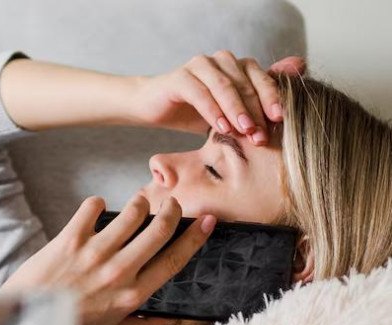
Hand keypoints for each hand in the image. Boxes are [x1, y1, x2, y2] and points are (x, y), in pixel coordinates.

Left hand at [0, 195, 214, 324]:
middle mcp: (118, 272)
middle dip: (171, 210)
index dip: (195, 237)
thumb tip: (174, 321)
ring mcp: (94, 254)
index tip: (207, 221)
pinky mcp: (69, 240)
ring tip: (138, 205)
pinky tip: (96, 211)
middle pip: (159, 229)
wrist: (25, 318)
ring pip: (131, 213)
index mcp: (133, 295)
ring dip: (139, 204)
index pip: (175, 260)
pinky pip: (93, 208)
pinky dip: (97, 204)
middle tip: (171, 204)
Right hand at [132, 50, 305, 144]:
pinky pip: (200, 92)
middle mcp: (220, 60)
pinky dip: (212, 110)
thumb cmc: (192, 111)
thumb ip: (256, 100)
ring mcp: (200, 65)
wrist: (152, 108)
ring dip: (236, 110)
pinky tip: (220, 127)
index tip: (280, 121)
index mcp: (236, 66)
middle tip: (261, 135)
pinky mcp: (180, 76)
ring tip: (244, 131)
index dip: (272, 99)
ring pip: (225, 86)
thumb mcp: (228, 113)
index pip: (261, 79)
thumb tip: (300, 69)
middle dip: (255, 111)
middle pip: (245, 83)